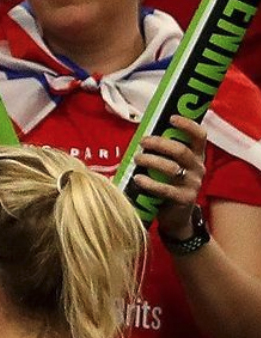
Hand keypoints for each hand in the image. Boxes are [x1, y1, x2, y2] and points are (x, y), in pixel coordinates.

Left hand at [134, 114, 206, 239]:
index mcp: (197, 157)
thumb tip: (142, 139)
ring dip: (152, 160)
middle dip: (160, 143)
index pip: (200, 135)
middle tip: (142, 141)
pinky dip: (149, 183)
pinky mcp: (184, 199)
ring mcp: (192, 184)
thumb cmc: (169, 188)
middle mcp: (198, 168)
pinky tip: (137, 178)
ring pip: (172, 168)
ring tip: (137, 158)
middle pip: (181, 150)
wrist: (176, 219)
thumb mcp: (170, 170)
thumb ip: (163, 156)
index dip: (187, 125)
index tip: (171, 118)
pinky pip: (165, 189)